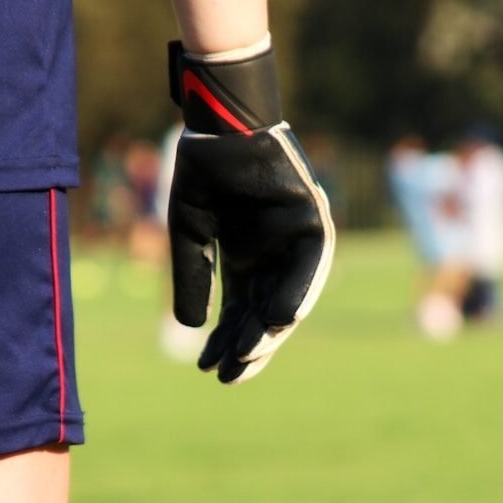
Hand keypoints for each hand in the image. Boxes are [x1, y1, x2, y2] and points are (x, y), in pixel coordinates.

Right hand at [167, 40, 335, 383]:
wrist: (220, 126)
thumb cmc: (204, 173)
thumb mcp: (189, 234)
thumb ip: (192, 278)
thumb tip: (190, 330)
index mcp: (245, 257)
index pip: (240, 310)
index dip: (226, 339)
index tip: (210, 368)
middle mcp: (273, 253)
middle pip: (264, 310)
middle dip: (248, 343)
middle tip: (231, 376)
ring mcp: (295, 238)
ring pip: (289, 292)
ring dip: (271, 327)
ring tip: (248, 357)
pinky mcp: (313, 218)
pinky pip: (310, 262)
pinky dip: (297, 290)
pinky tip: (278, 320)